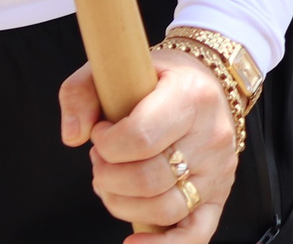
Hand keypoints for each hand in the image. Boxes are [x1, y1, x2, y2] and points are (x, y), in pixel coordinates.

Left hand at [59, 46, 239, 240]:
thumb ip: (81, 92)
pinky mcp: (219, 192)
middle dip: (108, 175)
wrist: (211, 79)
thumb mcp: (118, 67)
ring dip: (122, 202)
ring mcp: (218, 168)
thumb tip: (73, 135)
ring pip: (163, 208)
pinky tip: (135, 241)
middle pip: (147, 180)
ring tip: (115, 181)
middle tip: (103, 158)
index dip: (106, 144)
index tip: (101, 132)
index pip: (140, 138)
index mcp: (190, 97)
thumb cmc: (160, 78)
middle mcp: (211, 135)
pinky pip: (197, 232)